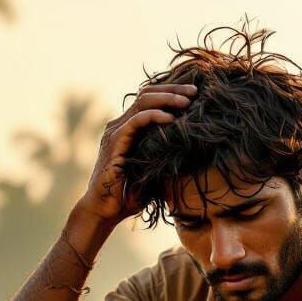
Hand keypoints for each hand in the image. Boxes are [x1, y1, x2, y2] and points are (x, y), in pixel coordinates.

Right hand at [77, 82, 197, 225]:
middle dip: (173, 90)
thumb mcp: (154, 170)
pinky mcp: (114, 142)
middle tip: (195, 92)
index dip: (172, 92)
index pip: (149, 98)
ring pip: (143, 102)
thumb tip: (193, 149)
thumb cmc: (130, 194)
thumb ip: (166, 154)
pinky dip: (155, 116)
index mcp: (128, 127)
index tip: (195, 95)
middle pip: (147, 94)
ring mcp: (116, 132)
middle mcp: (120, 125)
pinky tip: (171, 119)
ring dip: (167, 99)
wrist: (106, 210)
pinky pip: (136, 121)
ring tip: (187, 102)